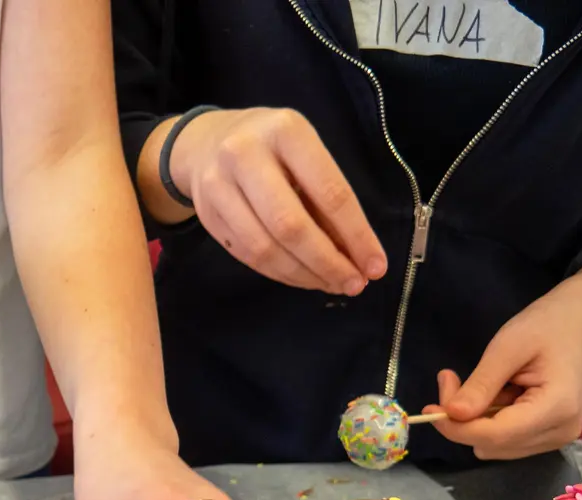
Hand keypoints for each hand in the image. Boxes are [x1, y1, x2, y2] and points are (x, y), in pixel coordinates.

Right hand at [166, 108, 386, 294]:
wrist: (205, 142)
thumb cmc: (272, 148)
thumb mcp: (305, 154)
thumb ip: (328, 199)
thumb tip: (358, 256)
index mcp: (286, 132)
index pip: (329, 193)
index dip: (356, 236)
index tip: (375, 266)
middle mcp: (245, 155)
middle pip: (291, 226)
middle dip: (328, 263)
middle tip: (353, 285)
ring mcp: (218, 186)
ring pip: (265, 248)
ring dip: (304, 275)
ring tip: (331, 284)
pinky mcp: (206, 214)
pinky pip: (247, 256)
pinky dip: (280, 273)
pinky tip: (303, 277)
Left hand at [425, 260, 581, 457]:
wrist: (575, 325)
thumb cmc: (544, 328)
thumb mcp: (507, 348)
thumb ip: (481, 384)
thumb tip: (451, 414)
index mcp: (557, 408)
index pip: (497, 435)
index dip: (457, 428)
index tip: (430, 406)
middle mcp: (561, 432)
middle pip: (494, 444)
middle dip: (463, 420)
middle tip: (450, 380)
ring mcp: (557, 438)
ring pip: (496, 446)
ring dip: (475, 421)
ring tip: (482, 383)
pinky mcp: (548, 437)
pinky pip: (505, 440)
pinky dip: (490, 421)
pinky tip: (498, 395)